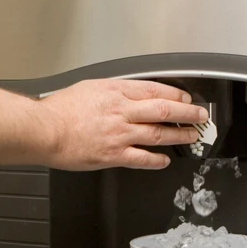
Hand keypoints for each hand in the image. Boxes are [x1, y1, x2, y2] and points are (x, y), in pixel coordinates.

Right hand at [37, 79, 208, 169]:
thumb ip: (112, 91)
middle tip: (201, 116)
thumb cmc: (60, 110)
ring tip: (192, 137)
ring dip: (179, 135)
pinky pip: (142, 158)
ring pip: (159, 134)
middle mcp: (123, 111)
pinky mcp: (113, 155)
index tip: (187, 99)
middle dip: (188, 113)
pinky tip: (164, 160)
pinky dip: (156, 160)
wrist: (45, 130)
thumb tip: (127, 94)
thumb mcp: (89, 88)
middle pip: (164, 110)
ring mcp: (120, 134)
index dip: (176, 95)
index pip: (156, 90)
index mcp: (117, 91)